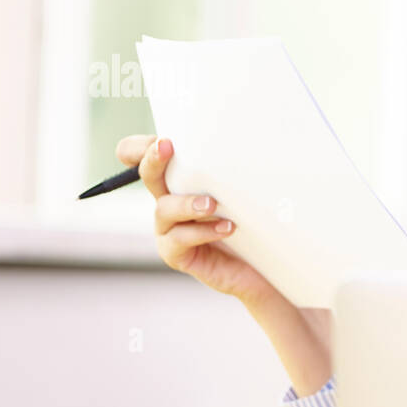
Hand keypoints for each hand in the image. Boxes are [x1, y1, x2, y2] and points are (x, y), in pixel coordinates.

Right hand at [116, 134, 277, 306]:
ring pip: (164, 209)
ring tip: (212, 205)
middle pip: (148, 176)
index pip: (149, 159)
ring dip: (187, 203)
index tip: (158, 137)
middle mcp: (170, 203)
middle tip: (166, 146)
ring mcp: (170, 230)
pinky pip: (179, 240)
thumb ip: (237, 171)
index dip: (140, 147)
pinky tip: (226, 228)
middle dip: (153, 160)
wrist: (265, 268)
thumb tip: (254, 139)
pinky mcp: (177, 255)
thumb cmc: (257, 226)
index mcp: (182, 182)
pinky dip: (202, 232)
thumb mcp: (248, 192)